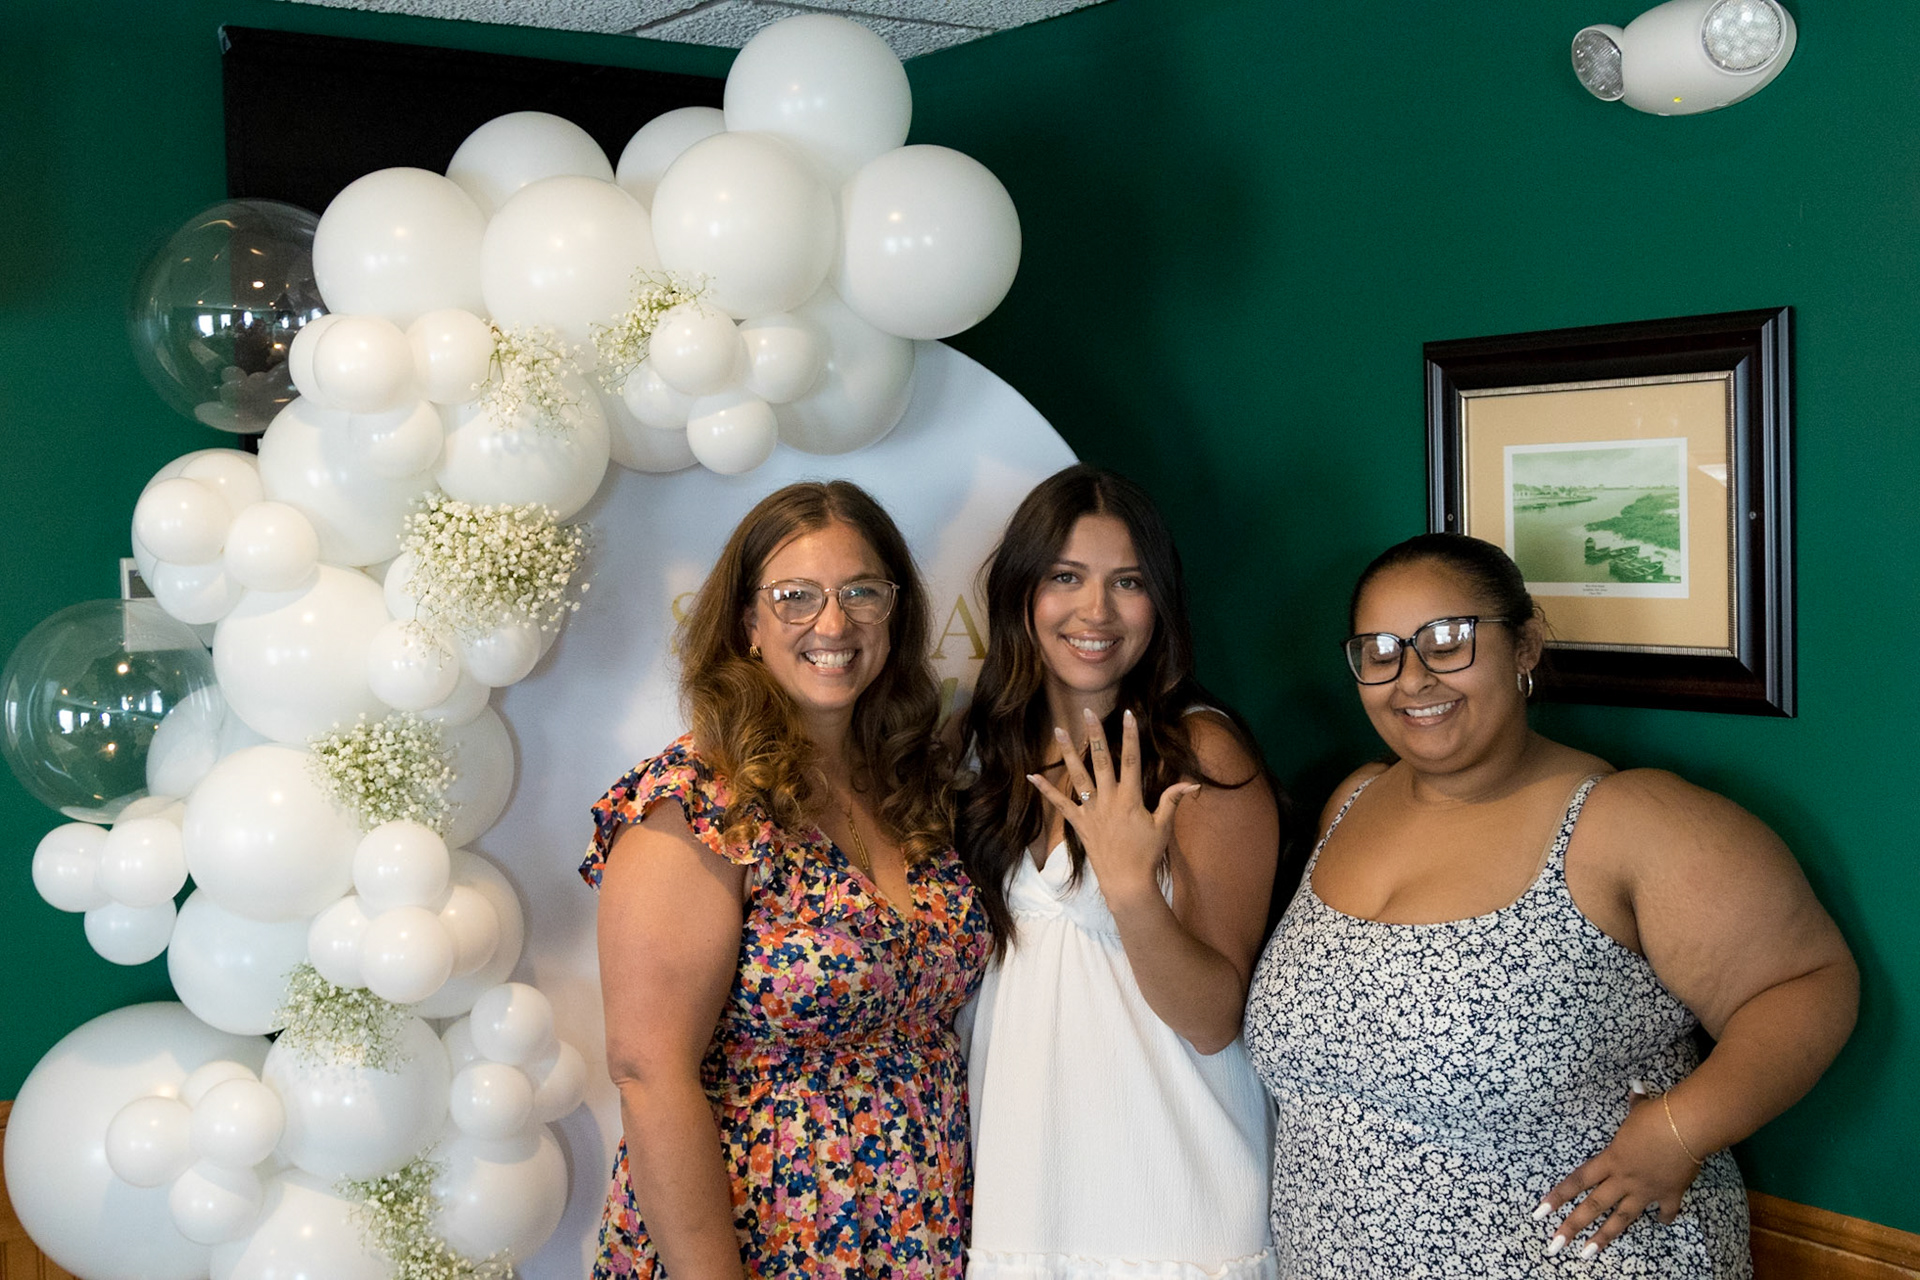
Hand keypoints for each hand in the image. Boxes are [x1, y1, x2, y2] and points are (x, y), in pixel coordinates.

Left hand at [1027, 708, 1198, 903]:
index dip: (1130, 735)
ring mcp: (1091, 810)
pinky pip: (1059, 804)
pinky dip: (1046, 789)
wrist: (1126, 882)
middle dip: (1095, 734)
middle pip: (1101, 760)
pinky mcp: (1079, 823)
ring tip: (1059, 729)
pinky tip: (1032, 775)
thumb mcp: (1163, 826)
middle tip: (1088, 712)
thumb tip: (1191, 782)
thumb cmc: (1147, 854)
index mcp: (1130, 798)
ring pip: (1078, 775)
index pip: (1132, 759)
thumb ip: (1172, 800)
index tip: (1128, 714)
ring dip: (1068, 751)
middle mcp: (1108, 799)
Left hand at [1535, 1085, 1705, 1259]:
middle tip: (1554, 1246)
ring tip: (1588, 1254)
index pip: (1577, 1180)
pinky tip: (1661, 1223)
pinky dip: (1664, 1218)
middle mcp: (1623, 1179)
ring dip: (1604, 1237)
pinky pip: (1665, 1211)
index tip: (1539, 1212)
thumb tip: (1635, 1088)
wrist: (1686, 1128)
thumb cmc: (1657, 1115)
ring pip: (1621, 1218)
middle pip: (1592, 1206)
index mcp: (1610, 1159)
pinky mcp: (1669, 1194)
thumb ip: (1635, 1105)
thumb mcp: (1639, 1109)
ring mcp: (1645, 1190)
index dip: (1557, 1196)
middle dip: (1572, 1227)